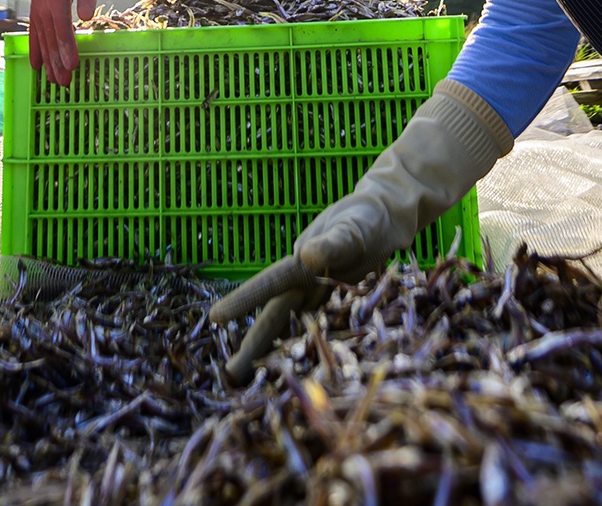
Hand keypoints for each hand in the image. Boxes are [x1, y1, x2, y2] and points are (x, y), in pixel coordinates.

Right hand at [29, 0, 96, 85]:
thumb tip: (87, 17)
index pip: (62, 27)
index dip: (67, 48)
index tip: (73, 66)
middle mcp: (42, 4)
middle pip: (50, 38)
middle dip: (57, 62)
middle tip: (64, 83)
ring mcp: (37, 7)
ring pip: (41, 39)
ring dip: (47, 60)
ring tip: (52, 81)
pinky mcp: (36, 8)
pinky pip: (34, 32)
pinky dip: (34, 49)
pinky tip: (36, 65)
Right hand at [208, 196, 392, 377]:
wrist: (387, 220)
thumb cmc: (366, 218)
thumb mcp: (352, 227)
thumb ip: (333, 242)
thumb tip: (305, 254)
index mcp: (300, 264)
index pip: (270, 284)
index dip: (244, 301)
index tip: (215, 317)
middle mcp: (304, 284)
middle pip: (276, 317)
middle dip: (253, 345)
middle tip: (229, 374)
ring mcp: (320, 298)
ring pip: (293, 330)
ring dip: (275, 355)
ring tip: (253, 383)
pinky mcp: (338, 309)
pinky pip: (320, 334)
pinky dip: (305, 353)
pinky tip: (297, 375)